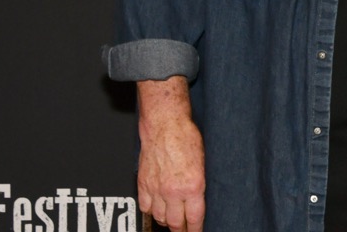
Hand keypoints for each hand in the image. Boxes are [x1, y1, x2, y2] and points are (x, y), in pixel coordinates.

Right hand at [137, 80, 205, 231]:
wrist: (165, 125)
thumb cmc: (186, 137)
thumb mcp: (203, 162)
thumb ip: (199, 184)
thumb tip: (200, 199)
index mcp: (193, 186)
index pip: (194, 218)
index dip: (196, 229)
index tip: (196, 231)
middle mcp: (173, 191)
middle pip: (175, 223)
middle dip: (181, 229)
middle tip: (185, 229)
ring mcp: (156, 189)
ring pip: (159, 217)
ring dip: (166, 221)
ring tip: (172, 220)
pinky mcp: (144, 184)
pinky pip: (145, 206)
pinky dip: (151, 210)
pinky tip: (157, 208)